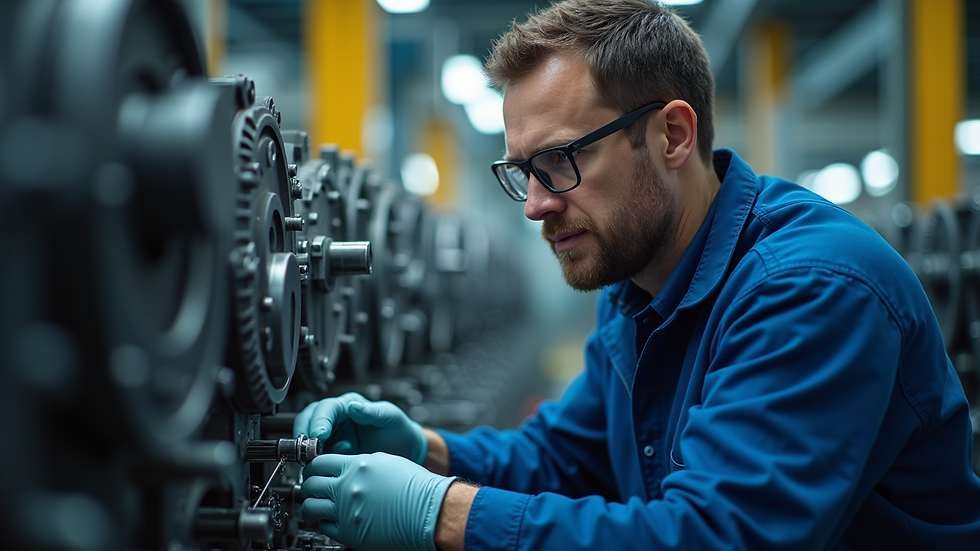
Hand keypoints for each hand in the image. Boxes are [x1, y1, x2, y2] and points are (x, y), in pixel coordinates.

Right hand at [293, 392, 427, 463]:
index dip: (320, 420)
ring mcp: (333, 437)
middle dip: (305, 432)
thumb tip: (354, 406)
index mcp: (348, 405)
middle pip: (309, 419)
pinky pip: (318, 456)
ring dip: (309, 449)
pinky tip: (331, 464)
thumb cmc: (399, 429)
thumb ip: (373, 412)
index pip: (326, 408)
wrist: (406, 451)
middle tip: (309, 448)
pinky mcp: (332, 454)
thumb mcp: (390, 417)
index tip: (319, 434)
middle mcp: (337, 419)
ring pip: (309, 438)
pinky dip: (318, 461)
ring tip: (318, 458)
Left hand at [301, 453, 455, 550]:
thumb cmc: (414, 486)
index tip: (314, 469)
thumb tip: (344, 467)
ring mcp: (346, 511)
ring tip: (318, 504)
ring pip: (310, 507)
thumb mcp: (385, 462)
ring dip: (311, 504)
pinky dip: (323, 522)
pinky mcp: (349, 533)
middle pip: (310, 484)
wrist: (428, 510)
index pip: (319, 462)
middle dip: (308, 485)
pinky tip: (331, 519)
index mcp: (356, 467)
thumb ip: (360, 463)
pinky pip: (324, 527)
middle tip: (313, 487)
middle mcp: (348, 488)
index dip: (313, 466)